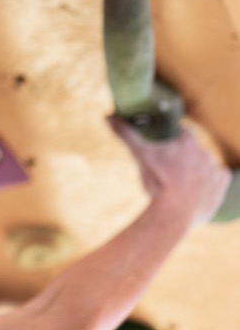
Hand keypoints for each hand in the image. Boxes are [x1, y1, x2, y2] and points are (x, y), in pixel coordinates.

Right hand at [108, 115, 230, 226]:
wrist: (174, 213)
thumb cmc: (157, 182)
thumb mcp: (139, 155)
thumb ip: (125, 134)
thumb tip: (106, 116)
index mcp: (188, 141)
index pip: (182, 134)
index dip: (173, 142)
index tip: (164, 153)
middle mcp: (205, 152)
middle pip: (193, 151)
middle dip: (183, 159)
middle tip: (169, 173)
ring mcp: (215, 170)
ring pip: (205, 166)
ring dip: (196, 172)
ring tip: (180, 186)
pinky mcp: (221, 185)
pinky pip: (218, 180)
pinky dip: (209, 184)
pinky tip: (195, 191)